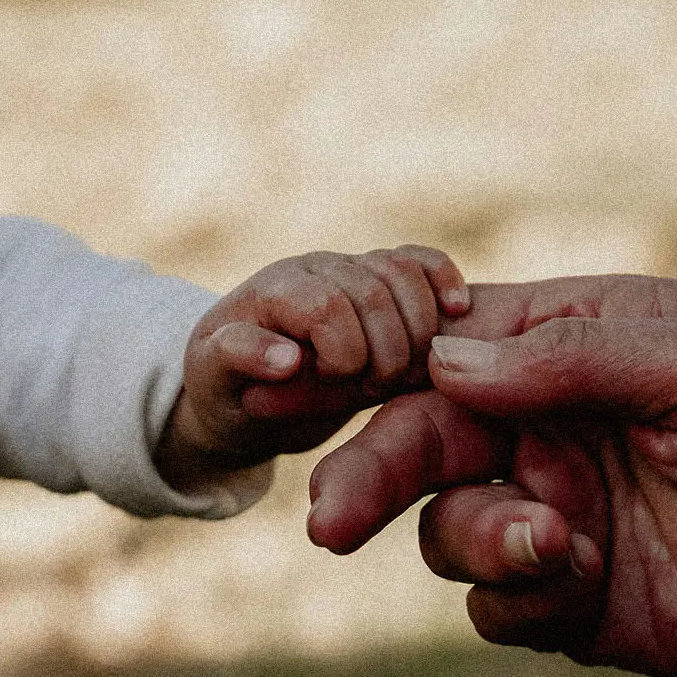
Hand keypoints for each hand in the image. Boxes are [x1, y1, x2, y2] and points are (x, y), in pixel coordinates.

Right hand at [156, 247, 468, 490]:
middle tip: (386, 385)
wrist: (233, 413)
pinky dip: (269, 353)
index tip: (439, 351)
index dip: (433, 304)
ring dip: (350, 355)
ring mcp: (257, 305)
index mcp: (350, 273)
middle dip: (396, 348)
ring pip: (326, 304)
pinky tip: (289, 366)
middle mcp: (307, 273)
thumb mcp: (374, 363)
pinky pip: (243, 340)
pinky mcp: (214, 349)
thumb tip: (462, 312)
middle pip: (376, 288)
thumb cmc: (318, 386)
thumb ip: (413, 334)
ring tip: (345, 384)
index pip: (409, 264)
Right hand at [308, 279, 676, 676]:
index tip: (321, 391)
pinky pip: (495, 603)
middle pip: (421, 444)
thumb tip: (444, 360)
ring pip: (448, 529)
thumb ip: (573, 355)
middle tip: (332, 521)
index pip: (451, 350)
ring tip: (553, 544)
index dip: (382, 371)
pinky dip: (518, 593)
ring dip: (479, 538)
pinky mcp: (570, 597)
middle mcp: (549, 430)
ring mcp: (556, 515)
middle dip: (370, 477)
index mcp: (574, 350)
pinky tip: (580, 577)